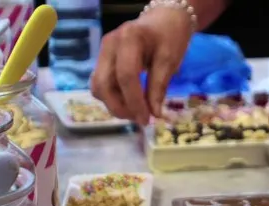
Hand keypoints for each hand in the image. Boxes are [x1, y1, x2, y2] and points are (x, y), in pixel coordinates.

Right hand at [91, 8, 191, 124]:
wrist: (162, 22)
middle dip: (120, 107)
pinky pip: (101, 85)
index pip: (126, 76)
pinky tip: (130, 103)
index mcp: (129, 39)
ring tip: (136, 112)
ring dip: (114, 105)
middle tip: (140, 119)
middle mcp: (109, 45)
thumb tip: (154, 115)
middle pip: (103, 84)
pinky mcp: (102, 61)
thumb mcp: (170, 60)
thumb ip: (159, 87)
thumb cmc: (169, 38)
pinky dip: (113, 98)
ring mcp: (102, 52)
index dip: (134, 102)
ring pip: (98, 87)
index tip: (146, 120)